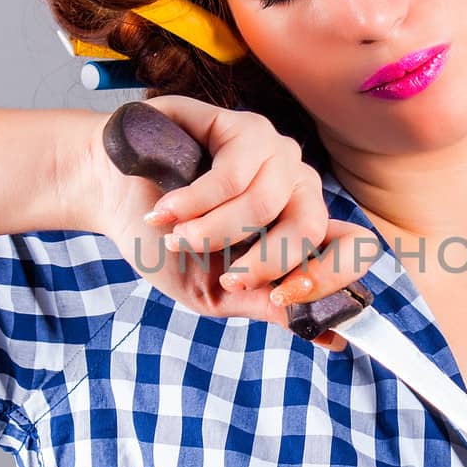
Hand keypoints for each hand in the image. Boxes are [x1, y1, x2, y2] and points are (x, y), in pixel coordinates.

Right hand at [78, 95, 376, 350]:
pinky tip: (166, 209)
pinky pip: (232, 174)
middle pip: (313, 227)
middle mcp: (297, 189)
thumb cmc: (164, 244)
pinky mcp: (245, 127)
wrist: (112, 197)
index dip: (332, 277)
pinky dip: (193, 203)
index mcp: (299, 230)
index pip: (354, 247)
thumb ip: (268, 305)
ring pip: (266, 202)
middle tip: (223, 275)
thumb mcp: (216, 291)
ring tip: (176, 236)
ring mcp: (275, 154)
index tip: (283, 299)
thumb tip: (332, 338)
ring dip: (211, 232)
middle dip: (263, 261)